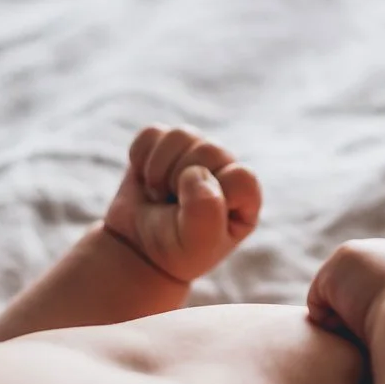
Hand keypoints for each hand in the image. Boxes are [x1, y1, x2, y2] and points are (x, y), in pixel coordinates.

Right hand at [103, 125, 261, 282]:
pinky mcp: (166, 143)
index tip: (194, 218)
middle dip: (180, 182)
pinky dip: (140, 158)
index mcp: (245, 194)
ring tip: (160, 195)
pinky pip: (151, 134)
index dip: (213, 195)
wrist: (139, 249)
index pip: (241, 177)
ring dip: (159, 171)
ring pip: (180, 135)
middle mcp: (225, 166)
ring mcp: (195, 151)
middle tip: (171, 207)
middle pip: (209, 150)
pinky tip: (146, 180)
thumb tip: (196, 173)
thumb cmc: (176, 249)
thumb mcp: (196, 245)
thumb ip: (205, 214)